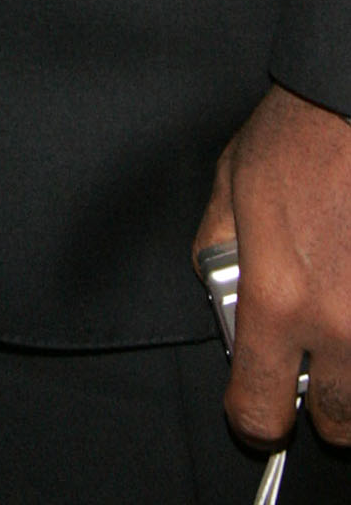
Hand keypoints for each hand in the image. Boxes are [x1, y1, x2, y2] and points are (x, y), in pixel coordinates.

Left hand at [196, 83, 350, 446]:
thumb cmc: (300, 134)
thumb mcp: (231, 183)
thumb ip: (218, 250)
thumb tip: (222, 298)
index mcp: (279, 300)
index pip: (260, 408)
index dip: (254, 412)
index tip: (258, 401)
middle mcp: (341, 324)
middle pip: (339, 423)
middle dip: (323, 400)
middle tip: (316, 357)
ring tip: (343, 311)